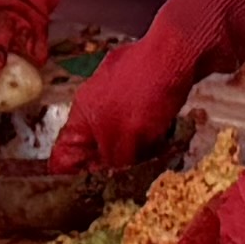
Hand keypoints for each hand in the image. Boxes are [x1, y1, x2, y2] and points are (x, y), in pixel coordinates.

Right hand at [53, 20, 209, 195]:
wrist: (181, 50)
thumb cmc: (147, 91)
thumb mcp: (126, 138)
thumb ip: (113, 163)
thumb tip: (108, 182)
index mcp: (82, 115)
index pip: (63, 157)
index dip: (75, 178)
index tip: (94, 194)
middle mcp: (95, 105)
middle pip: (95, 150)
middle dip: (113, 167)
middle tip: (132, 180)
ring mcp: (119, 97)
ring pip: (122, 139)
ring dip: (138, 152)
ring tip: (155, 158)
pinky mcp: (142, 91)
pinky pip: (142, 124)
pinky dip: (153, 135)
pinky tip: (167, 137)